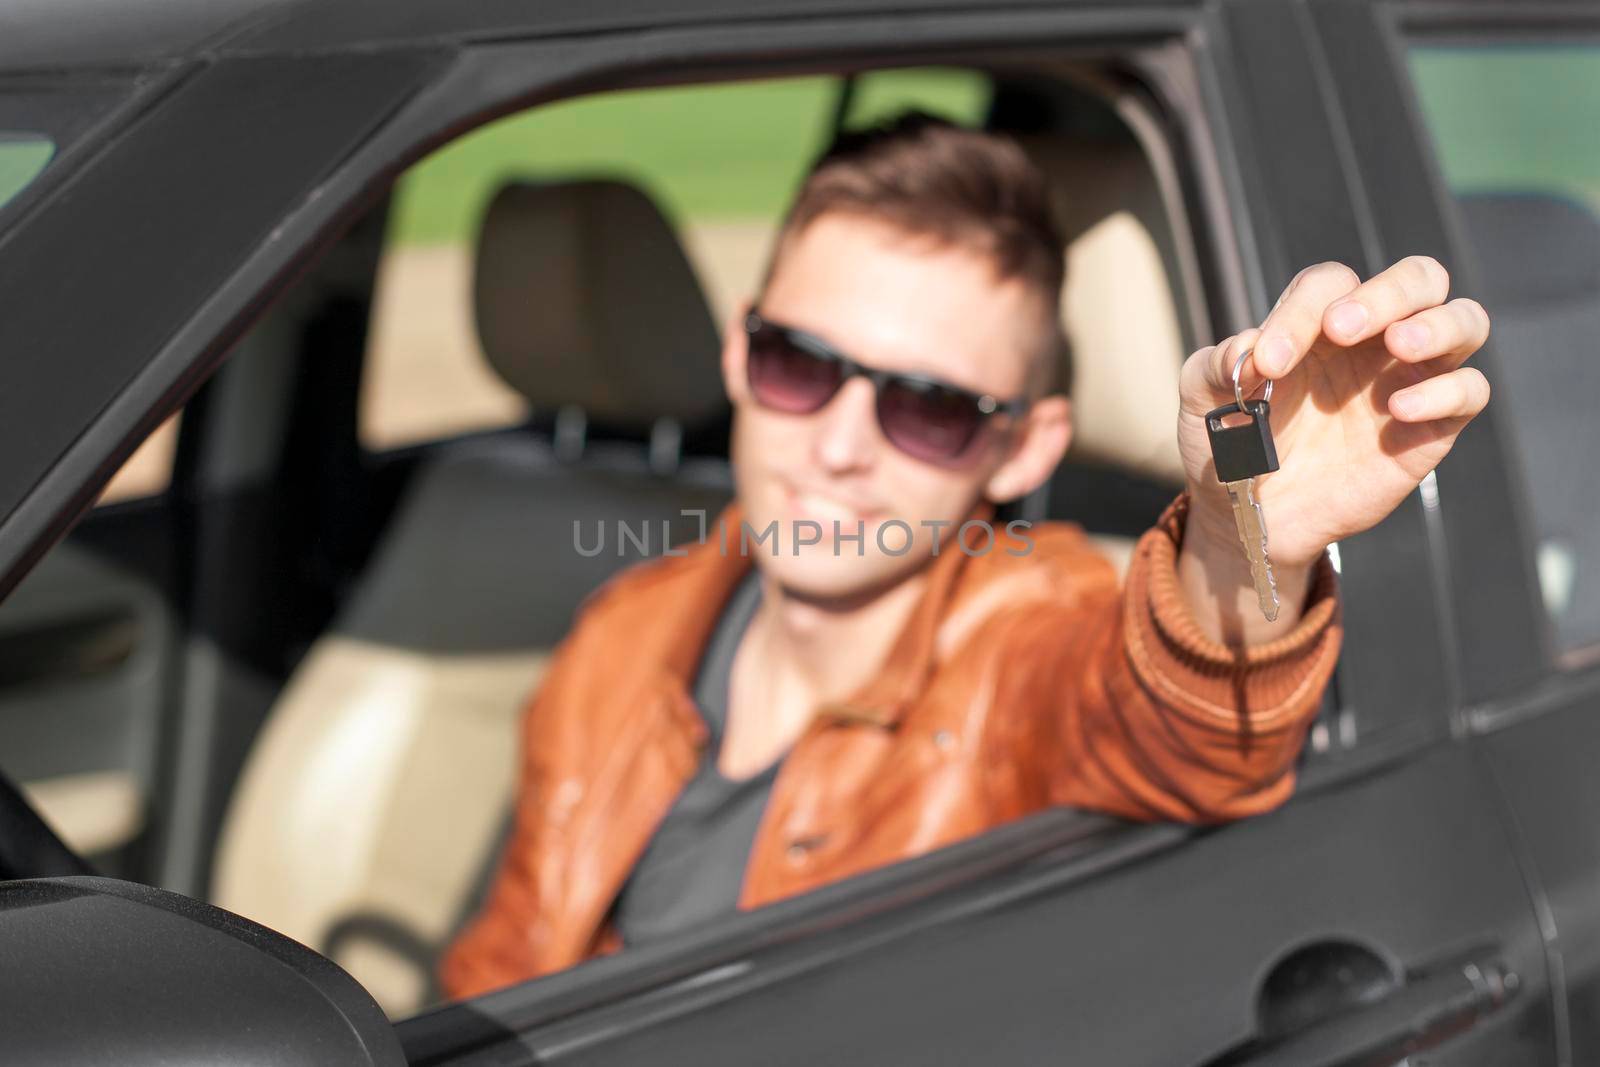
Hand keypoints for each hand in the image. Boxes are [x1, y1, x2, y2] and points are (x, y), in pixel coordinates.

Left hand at [1174, 257, 1490, 638]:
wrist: (1249, 516)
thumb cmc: (1230, 444)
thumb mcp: (1203, 401)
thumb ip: (1214, 365)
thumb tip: (1247, 348)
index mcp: (1319, 322)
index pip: (1329, 286)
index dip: (1300, 312)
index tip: (1268, 363)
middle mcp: (1374, 339)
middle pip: (1419, 278)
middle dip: (1389, 291)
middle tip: (1343, 328)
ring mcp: (1409, 379)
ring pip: (1464, 322)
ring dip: (1437, 324)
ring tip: (1399, 345)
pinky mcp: (1432, 428)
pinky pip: (1470, 392)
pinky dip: (1447, 391)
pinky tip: (1399, 410)